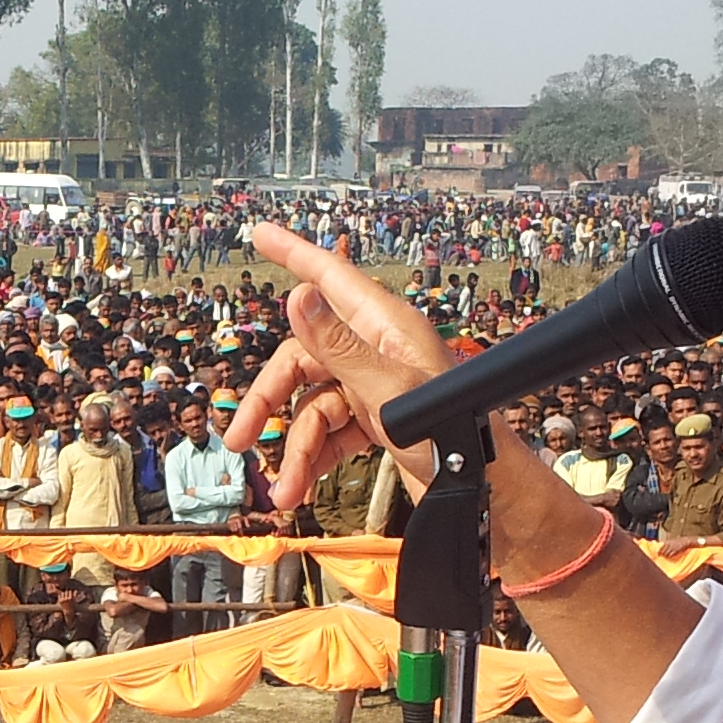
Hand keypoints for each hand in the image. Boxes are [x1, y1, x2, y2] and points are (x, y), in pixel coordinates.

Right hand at [229, 223, 451, 508]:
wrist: (483, 489)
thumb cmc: (454, 433)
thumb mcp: (388, 390)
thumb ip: (339, 346)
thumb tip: (299, 296)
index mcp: (384, 327)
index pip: (330, 276)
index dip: (293, 253)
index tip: (260, 234)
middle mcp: (376, 351)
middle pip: (302, 359)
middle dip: (269, 402)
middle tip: (240, 438)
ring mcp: (374, 386)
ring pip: (312, 405)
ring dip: (295, 449)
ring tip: (285, 488)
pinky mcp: (375, 420)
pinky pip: (330, 432)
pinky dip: (314, 458)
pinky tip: (303, 484)